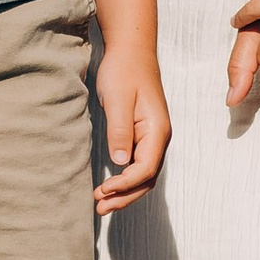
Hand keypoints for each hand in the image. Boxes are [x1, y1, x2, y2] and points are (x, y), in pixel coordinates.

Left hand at [95, 49, 171, 213]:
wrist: (131, 51)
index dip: (125, 185)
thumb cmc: (124, 70)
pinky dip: (124, 179)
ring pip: (143, 175)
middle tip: (99, 208)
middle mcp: (159, 138)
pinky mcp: (142, 135)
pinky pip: (137, 165)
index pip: (146, 169)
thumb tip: (120, 162)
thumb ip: (120, 130)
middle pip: (147, 179)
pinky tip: (109, 186)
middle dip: (124, 196)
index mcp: (157, 130)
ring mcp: (152, 138)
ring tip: (101, 204)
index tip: (103, 190)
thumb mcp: (119, 99)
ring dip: (124, 192)